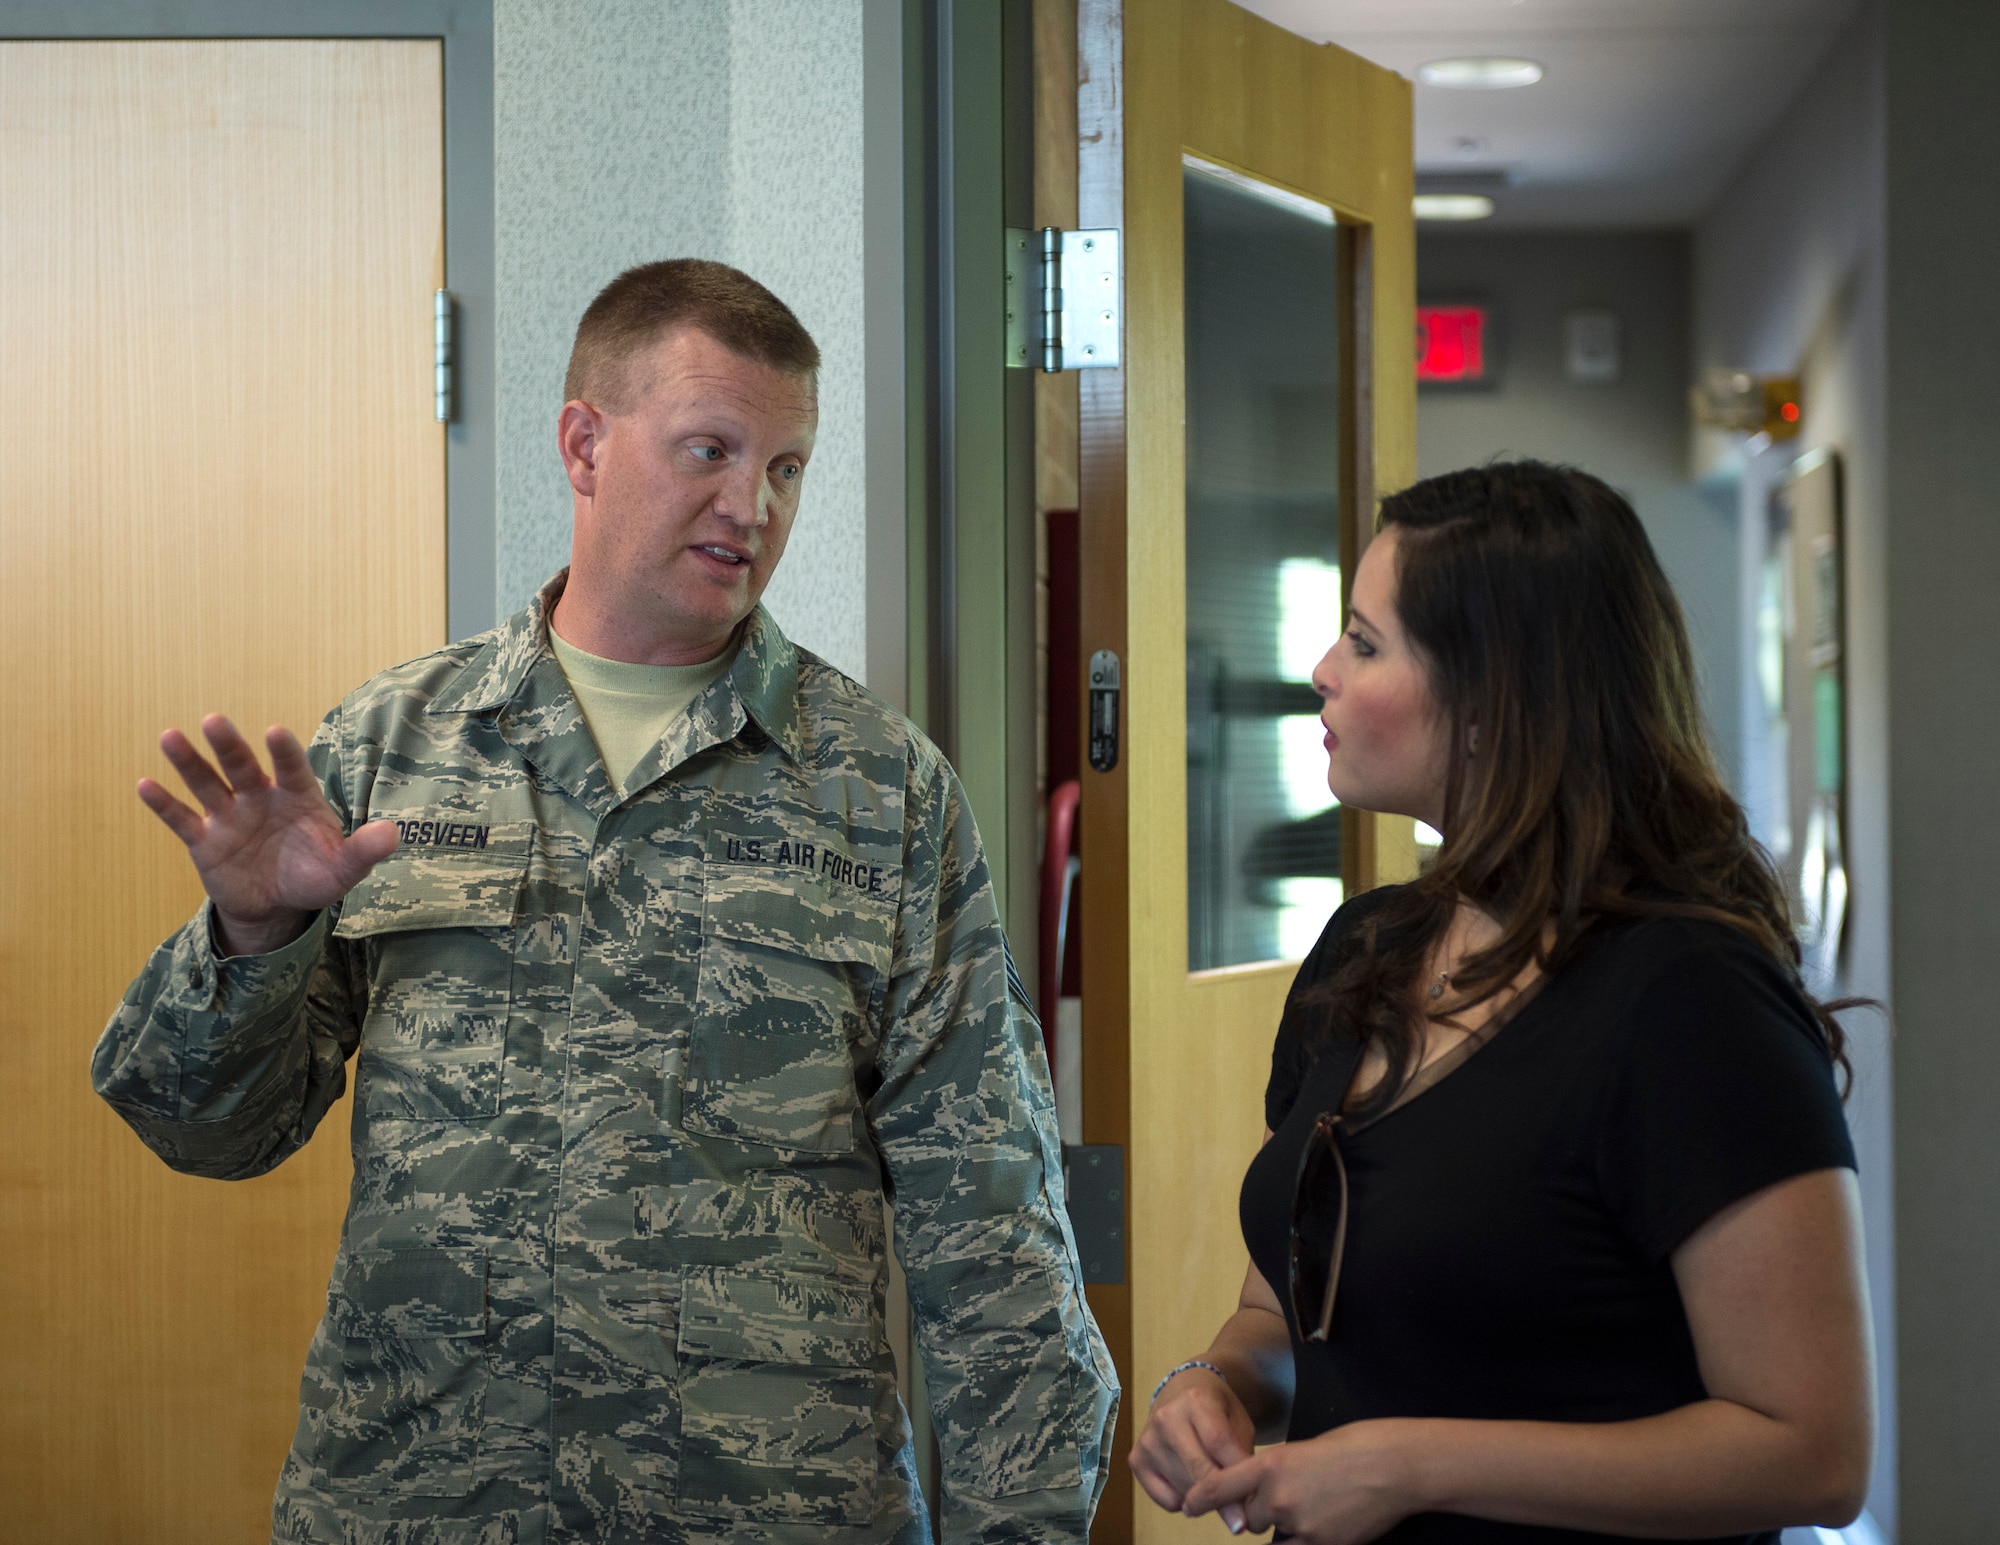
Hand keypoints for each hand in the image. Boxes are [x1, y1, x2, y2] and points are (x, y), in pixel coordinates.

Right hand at [138, 714, 395, 954]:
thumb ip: (365, 850)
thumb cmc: (315, 875)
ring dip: (189, 762)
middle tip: (215, 721)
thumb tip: (393, 834)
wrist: (279, 905)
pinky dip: (164, 804)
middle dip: (229, 745)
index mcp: (296, 797)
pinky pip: (183, 819)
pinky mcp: (205, 840)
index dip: (284, 752)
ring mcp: (230, 816)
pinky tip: (145, 785)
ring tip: (170, 737)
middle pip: (242, 766)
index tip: (275, 733)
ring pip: (207, 783)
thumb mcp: (345, 868)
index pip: (291, 768)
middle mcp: (260, 798)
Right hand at [1129, 1368, 1256, 1531]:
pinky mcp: (1136, 1460)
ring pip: (1184, 1489)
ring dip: (1205, 1499)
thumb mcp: (1238, 1423)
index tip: (1252, 1503)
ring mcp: (1148, 1439)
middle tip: (1239, 1519)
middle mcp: (1166, 1417)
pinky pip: (1168, 1499)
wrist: (1180, 1394)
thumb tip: (1243, 1501)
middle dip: (1222, 1499)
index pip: (1218, 1443)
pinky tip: (1191, 1483)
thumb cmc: (1217, 1412)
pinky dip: (1185, 1502)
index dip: (1236, 1475)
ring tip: (1213, 1484)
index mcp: (1196, 1400)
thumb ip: (1241, 1456)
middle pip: (1198, 1469)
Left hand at [1180, 1419, 1424, 1543]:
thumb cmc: (1352, 1447)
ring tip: (1314, 1504)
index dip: (1200, 1499)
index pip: (1220, 1488)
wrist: (1392, 1466)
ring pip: (1274, 1533)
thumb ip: (1276, 1470)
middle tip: (1289, 1496)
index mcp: (1271, 1465)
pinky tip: (1323, 1522)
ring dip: (1284, 1525)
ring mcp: (1299, 1525)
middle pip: (1251, 1516)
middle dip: (1261, 1511)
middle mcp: (1278, 1497)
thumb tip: (1262, 1489)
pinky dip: (1303, 1539)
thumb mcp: (1302, 1449)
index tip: (1188, 1506)